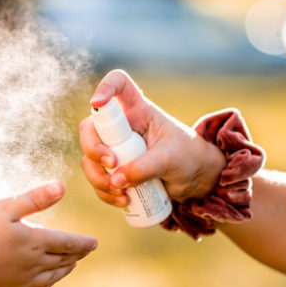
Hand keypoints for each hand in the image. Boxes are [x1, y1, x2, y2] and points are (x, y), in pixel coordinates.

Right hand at [0, 181, 97, 286]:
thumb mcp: (5, 208)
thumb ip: (34, 199)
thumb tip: (61, 187)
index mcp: (35, 241)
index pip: (68, 242)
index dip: (83, 242)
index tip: (94, 243)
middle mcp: (35, 264)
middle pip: (63, 260)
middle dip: (76, 255)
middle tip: (85, 251)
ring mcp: (23, 283)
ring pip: (52, 277)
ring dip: (64, 270)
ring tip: (71, 266)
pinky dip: (47, 285)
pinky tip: (46, 284)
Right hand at [79, 69, 224, 206]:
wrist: (196, 180)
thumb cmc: (188, 157)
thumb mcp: (170, 159)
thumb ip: (145, 167)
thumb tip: (115, 180)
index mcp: (138, 110)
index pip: (118, 85)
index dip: (104, 87)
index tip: (97, 103)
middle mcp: (122, 127)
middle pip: (90, 128)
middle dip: (94, 149)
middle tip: (112, 165)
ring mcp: (115, 149)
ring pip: (89, 158)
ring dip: (98, 178)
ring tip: (120, 192)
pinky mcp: (115, 170)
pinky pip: (98, 179)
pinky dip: (104, 192)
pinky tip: (122, 201)